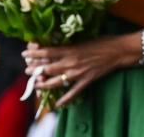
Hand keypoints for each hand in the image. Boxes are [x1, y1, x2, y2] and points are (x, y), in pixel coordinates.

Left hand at [22, 33, 138, 106]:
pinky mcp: (86, 81)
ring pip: (56, 82)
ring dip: (44, 85)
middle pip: (48, 68)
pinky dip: (65, 100)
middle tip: (28, 70)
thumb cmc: (104, 41)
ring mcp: (78, 74)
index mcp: (71, 49)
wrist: (119, 51)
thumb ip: (70, 44)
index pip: (47, 52)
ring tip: (37, 85)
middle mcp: (72, 63)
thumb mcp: (85, 39)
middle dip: (35, 70)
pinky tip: (58, 104)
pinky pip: (73, 93)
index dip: (34, 53)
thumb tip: (57, 45)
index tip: (25, 53)